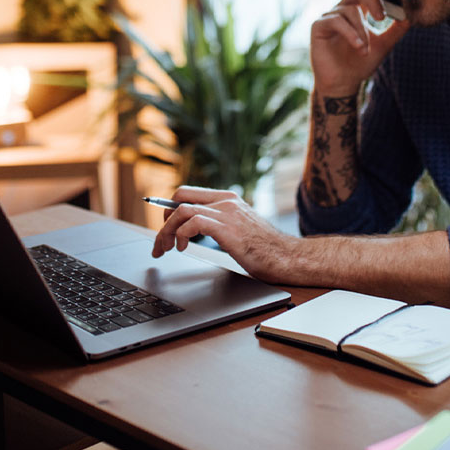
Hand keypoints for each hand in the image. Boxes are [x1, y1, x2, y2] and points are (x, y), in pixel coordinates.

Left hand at [151, 185, 297, 282]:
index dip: (170, 208)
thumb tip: (194, 231)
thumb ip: (220, 223)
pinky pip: (192, 222)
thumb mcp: (239, 229)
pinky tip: (182, 247)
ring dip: (167, 230)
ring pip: (181, 210)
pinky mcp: (227, 227)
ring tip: (166, 248)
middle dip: (164, 219)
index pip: (189, 192)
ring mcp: (227, 212)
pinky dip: (180, 235)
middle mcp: (226, 201)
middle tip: (161, 240)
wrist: (288, 257)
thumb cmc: (266, 249)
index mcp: (229, 199)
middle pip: (180, 196)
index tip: (163, 226)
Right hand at [310, 0, 408, 96]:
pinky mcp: (319, 26)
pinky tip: (359, 47)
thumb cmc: (361, 64)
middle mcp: (343, 9)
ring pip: (350, 10)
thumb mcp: (384, 45)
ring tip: (366, 49)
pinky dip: (351, 33)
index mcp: (358, 10)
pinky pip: (336, 21)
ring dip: (361, 30)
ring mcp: (330, 16)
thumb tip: (411, 15)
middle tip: (383, 17)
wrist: (343, 84)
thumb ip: (396, 30)